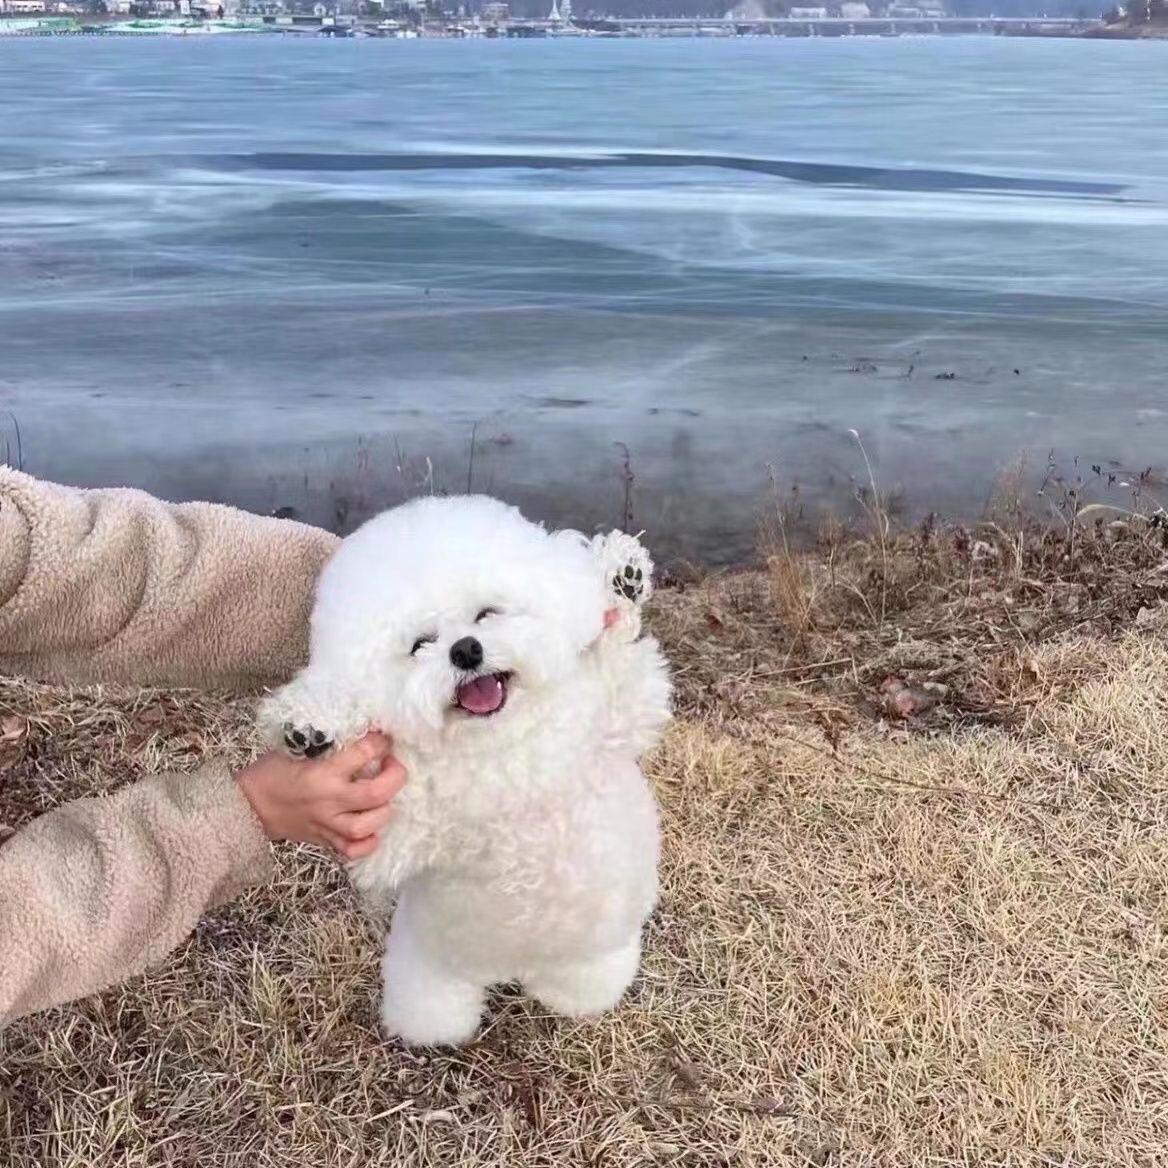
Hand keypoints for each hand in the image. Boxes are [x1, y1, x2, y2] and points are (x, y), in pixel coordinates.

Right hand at [236, 732, 405, 859]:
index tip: (383, 737)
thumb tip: (359, 733)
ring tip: (384, 796)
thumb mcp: (295, 748)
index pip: (363, 754)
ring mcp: (326, 825)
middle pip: (375, 794)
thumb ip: (327, 745)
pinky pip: (351, 850)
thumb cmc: (270, 773)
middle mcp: (328, 801)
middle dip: (394, 776)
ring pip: (366, 827)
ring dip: (383, 810)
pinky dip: (367, 843)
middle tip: (392, 764)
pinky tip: (372, 828)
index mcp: (321, 774)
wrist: (245, 807)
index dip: (380, 742)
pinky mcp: (323, 841)